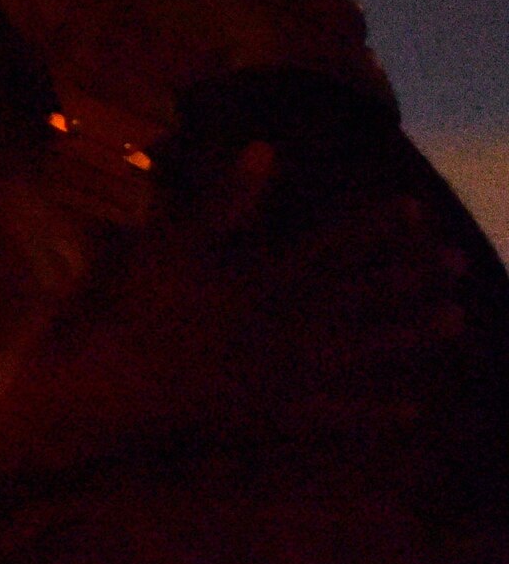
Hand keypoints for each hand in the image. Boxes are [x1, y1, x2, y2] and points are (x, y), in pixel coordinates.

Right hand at [0, 141, 469, 471]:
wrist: (106, 382)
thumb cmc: (127, 304)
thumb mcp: (168, 239)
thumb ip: (222, 198)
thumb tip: (265, 148)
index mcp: (258, 278)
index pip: (327, 246)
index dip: (372, 228)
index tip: (415, 211)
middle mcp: (283, 324)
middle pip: (356, 299)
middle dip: (407, 279)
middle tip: (457, 265)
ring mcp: (282, 374)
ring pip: (357, 353)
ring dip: (407, 338)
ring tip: (456, 323)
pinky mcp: (270, 414)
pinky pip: (332, 415)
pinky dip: (372, 413)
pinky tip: (413, 410)